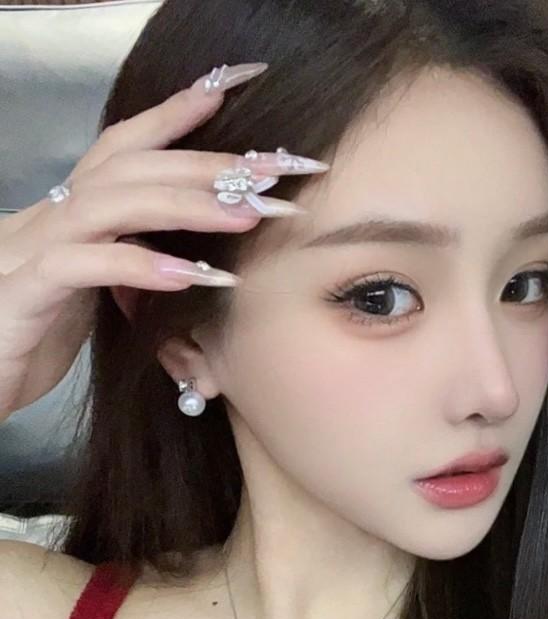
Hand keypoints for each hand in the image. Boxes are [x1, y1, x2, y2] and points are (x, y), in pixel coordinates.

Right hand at [0, 61, 325, 419]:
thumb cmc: (27, 344)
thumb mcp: (89, 303)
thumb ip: (128, 277)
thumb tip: (188, 268)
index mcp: (65, 219)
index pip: (120, 153)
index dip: (169, 120)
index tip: (225, 95)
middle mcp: (46, 222)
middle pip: (128, 168)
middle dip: (204, 164)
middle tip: (273, 172)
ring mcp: (30, 252)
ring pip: (110, 204)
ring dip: (185, 205)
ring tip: (246, 215)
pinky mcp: (23, 293)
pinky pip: (82, 265)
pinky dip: (139, 265)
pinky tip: (188, 275)